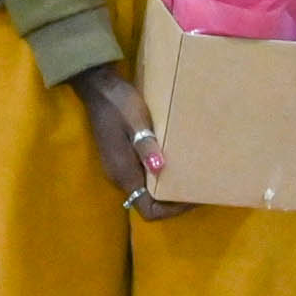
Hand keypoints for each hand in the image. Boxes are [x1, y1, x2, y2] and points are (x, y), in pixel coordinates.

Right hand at [71, 64, 185, 219]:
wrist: (97, 85)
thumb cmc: (117, 102)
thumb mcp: (136, 120)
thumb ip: (146, 146)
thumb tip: (159, 169)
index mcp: (124, 172)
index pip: (148, 210)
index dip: (171, 210)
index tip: (192, 197)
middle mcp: (120, 176)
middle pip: (149, 202)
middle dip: (173, 199)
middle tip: (198, 185)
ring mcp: (120, 167)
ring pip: (147, 189)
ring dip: (167, 186)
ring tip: (190, 173)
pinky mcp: (122, 157)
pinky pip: (143, 176)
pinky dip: (160, 175)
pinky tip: (174, 160)